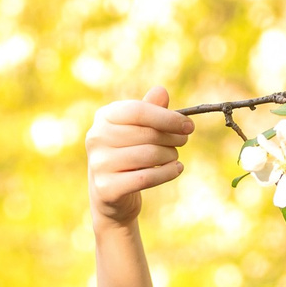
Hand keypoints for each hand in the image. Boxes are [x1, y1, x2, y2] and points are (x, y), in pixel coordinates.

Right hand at [87, 90, 193, 227]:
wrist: (110, 194)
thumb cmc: (128, 153)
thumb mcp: (137, 129)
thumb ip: (149, 110)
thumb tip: (161, 92)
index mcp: (104, 117)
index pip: (138, 111)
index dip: (167, 117)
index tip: (189, 125)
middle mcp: (97, 138)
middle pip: (147, 133)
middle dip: (172, 137)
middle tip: (183, 140)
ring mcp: (99, 164)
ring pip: (149, 155)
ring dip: (170, 155)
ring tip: (174, 156)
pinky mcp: (107, 188)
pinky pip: (146, 178)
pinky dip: (168, 173)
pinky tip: (176, 169)